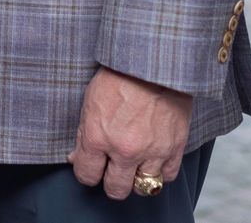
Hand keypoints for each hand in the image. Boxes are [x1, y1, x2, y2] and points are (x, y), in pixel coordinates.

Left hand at [68, 66, 192, 198]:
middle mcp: (124, 150)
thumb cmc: (118, 75)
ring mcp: (152, 151)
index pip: (87, 176)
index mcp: (98, 137)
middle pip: (115, 189)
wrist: (153, 61)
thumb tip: (76, 158)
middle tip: (112, 170)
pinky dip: (160, 171)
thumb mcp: (90, 101)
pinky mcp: (175, 147)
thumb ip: (84, 134)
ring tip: (134, 164)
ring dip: (136, 178)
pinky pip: (166, 176)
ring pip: (142, 187)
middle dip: (111, 181)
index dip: (87, 173)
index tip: (91, 167)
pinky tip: (153, 158)